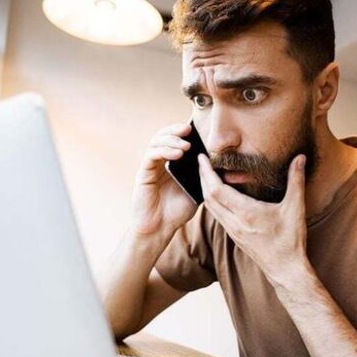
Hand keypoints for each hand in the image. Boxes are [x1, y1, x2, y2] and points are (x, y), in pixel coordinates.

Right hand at [131, 122, 197, 237]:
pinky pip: (151, 156)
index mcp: (172, 163)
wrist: (160, 229)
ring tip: (186, 145)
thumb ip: (201, 175)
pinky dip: (164, 151)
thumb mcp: (196, 190)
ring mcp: (151, 167)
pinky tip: (177, 154)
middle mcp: (159, 162)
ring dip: (171, 140)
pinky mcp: (143, 174)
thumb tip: (213, 159)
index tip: (196, 128)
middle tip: (189, 128)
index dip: (183, 131)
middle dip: (176, 130)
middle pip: (164, 135)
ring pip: (156, 142)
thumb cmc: (177, 211)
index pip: (175, 139)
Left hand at [198, 153, 309, 284]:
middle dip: (202, 177)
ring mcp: (232, 230)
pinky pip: (216, 215)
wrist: (285, 269)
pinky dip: (212, 201)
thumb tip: (300, 157)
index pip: (216, 190)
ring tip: (206, 174)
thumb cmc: (290, 240)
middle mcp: (234, 222)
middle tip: (201, 161)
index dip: (207, 172)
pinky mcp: (234, 235)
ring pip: (210, 207)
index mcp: (246, 213)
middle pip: (208, 197)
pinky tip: (216, 194)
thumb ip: (296, 180)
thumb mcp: (295, 208)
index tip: (202, 158)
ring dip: (205, 189)